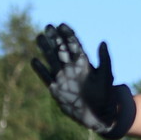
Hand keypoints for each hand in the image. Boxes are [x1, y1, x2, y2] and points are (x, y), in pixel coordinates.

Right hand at [32, 23, 135, 138]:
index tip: (61, 25)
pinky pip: (46, 77)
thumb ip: (104, 59)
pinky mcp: (56, 90)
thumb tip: (103, 42)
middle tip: (48, 27)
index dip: (68, 35)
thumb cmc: (105, 94)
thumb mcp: (106, 75)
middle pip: (61, 50)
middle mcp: (71, 69)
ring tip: (39, 37)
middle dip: (54, 38)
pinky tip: (34, 60)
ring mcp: (63, 78)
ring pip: (52, 60)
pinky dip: (40, 69)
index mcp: (84, 63)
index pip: (74, 45)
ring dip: (45, 49)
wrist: (98, 114)